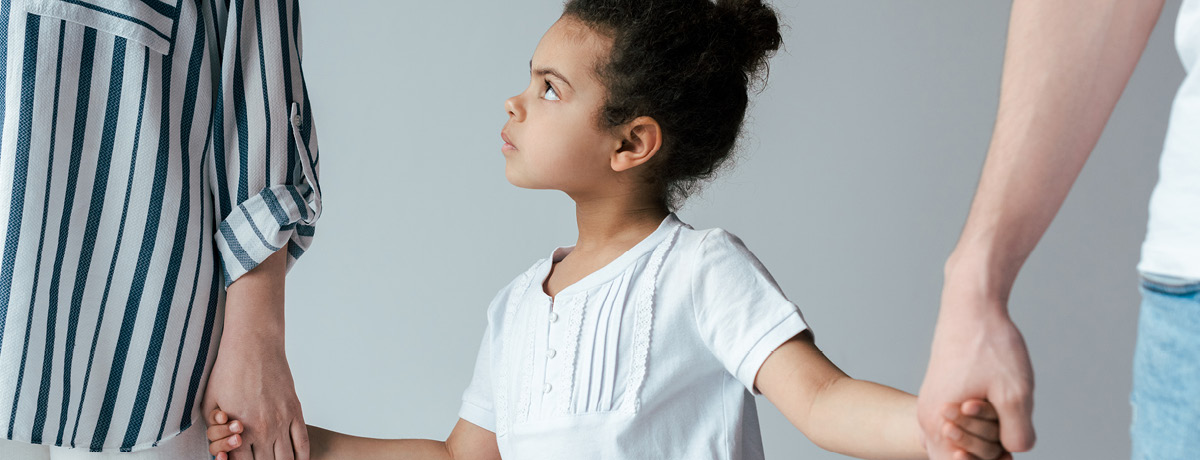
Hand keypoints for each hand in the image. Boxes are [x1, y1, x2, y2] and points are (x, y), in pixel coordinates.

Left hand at [202, 332, 308, 459]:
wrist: (253, 345)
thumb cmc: (227, 372)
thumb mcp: (209, 404)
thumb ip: (214, 432)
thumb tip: (221, 451)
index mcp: (240, 431)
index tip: (239, 458)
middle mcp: (264, 430)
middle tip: (259, 459)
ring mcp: (283, 421)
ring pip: (286, 459)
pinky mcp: (296, 411)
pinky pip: (303, 443)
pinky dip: (302, 458)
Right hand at [918, 293, 1034, 459]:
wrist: (971, 306)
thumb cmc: (990, 346)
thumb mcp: (1014, 394)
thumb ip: (1017, 434)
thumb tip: (1014, 450)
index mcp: (938, 422)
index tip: (1005, 454)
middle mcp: (928, 417)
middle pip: (959, 457)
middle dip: (988, 450)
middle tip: (1006, 422)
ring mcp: (932, 405)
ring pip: (959, 440)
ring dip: (985, 434)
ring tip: (1002, 407)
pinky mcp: (941, 395)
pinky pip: (958, 424)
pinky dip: (980, 422)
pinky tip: (997, 405)